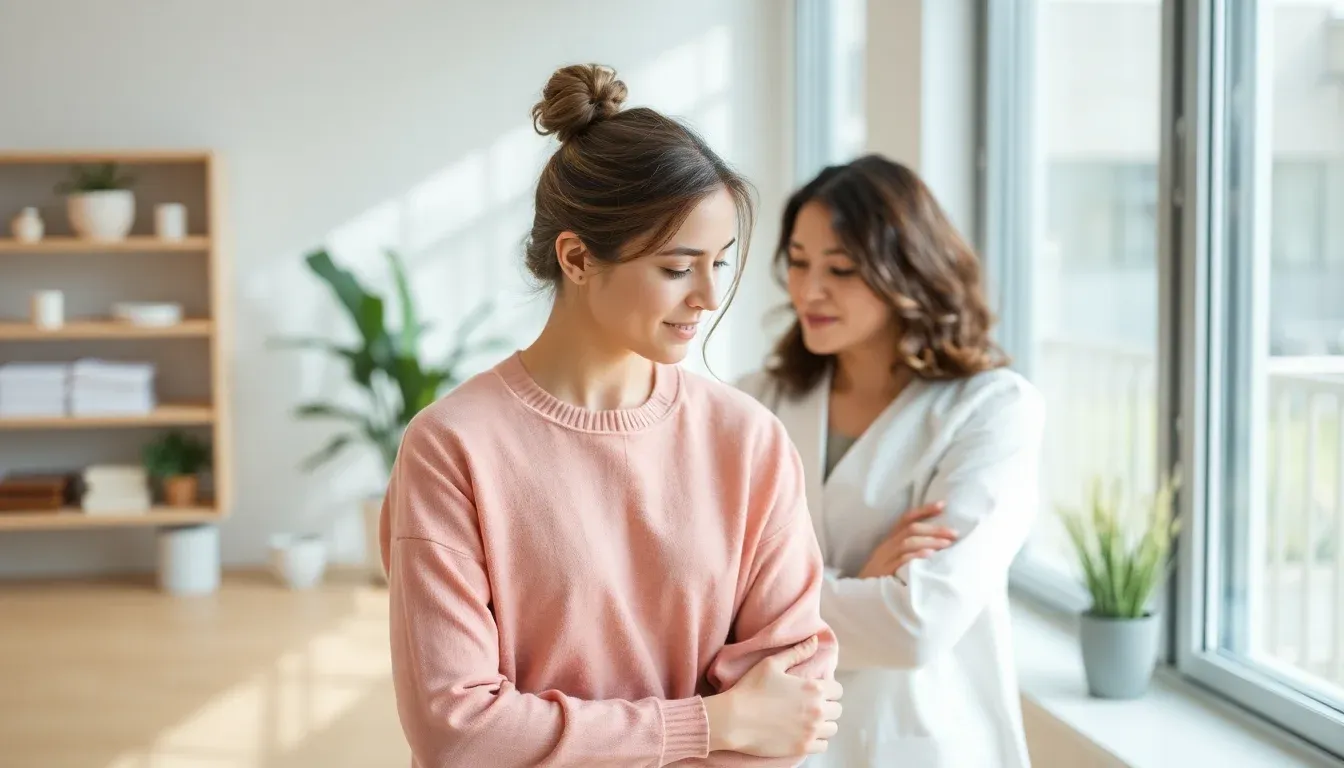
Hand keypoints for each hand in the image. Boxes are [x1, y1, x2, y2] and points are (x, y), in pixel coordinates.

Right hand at [704, 636, 843, 756]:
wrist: (733, 719)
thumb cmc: (751, 688)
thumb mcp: (772, 664)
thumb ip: (797, 652)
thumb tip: (815, 640)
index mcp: (814, 688)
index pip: (838, 690)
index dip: (829, 689)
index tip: (817, 691)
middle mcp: (817, 710)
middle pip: (837, 710)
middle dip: (827, 706)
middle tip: (811, 706)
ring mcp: (811, 731)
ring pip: (832, 729)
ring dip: (824, 724)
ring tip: (808, 721)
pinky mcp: (803, 748)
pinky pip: (823, 746)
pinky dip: (817, 740)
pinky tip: (804, 734)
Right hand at [856, 501, 957, 579]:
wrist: (858, 597)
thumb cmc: (880, 579)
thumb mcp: (892, 560)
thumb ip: (908, 551)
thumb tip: (937, 545)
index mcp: (889, 541)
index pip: (906, 519)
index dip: (924, 510)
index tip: (943, 504)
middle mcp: (887, 546)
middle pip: (910, 529)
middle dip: (934, 528)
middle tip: (954, 533)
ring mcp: (885, 559)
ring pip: (907, 543)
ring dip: (929, 541)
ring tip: (947, 544)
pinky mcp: (885, 573)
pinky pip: (901, 561)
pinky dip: (916, 556)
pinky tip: (930, 555)